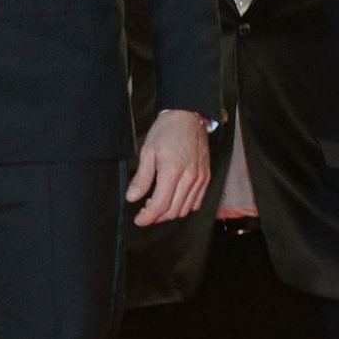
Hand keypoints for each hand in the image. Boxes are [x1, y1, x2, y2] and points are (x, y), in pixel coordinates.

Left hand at [128, 109, 210, 226]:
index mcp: (173, 171)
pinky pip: (196, 202)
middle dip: (157, 217)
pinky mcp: (206, 178)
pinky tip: (172, 200)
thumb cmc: (167, 131)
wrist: (188, 118)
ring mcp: (200, 179)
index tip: (139, 220)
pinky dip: (184, 207)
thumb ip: (142, 178)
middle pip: (173, 211)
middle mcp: (190, 178)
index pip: (161, 205)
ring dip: (170, 213)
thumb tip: (132, 197)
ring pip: (185, 209)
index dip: (148, 217)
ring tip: (157, 204)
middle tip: (145, 213)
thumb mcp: (148, 152)